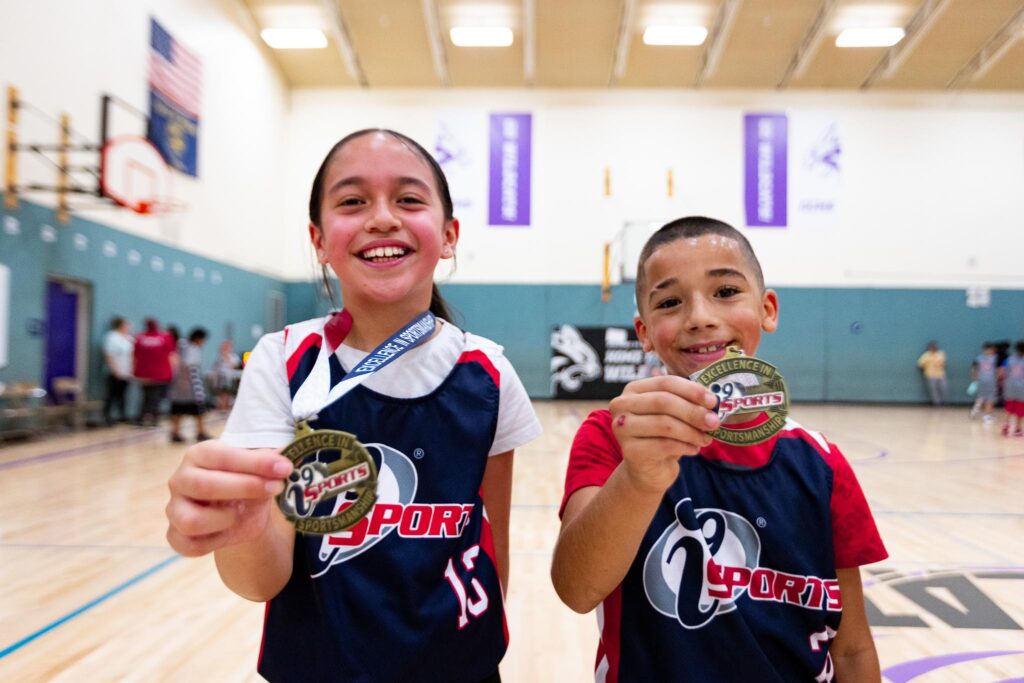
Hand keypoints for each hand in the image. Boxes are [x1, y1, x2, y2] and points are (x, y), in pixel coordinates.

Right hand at [166, 441, 292, 556]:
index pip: (222, 456)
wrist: (240, 512)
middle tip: (276, 488)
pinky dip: (216, 542)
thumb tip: (285, 458)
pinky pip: (190, 546)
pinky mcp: (175, 534)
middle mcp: (181, 479)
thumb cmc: (247, 482)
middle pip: (205, 486)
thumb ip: (270, 462)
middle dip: (245, 488)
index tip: (284, 468)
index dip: (255, 463)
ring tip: (241, 513)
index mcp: (200, 454)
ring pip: (192, 521)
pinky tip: (230, 531)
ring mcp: (174, 508)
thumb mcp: (260, 470)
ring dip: (225, 519)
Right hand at [609, 375, 719, 494]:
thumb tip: (712, 401)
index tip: (712, 401)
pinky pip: (664, 445)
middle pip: (663, 402)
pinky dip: (685, 446)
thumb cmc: (662, 436)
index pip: (665, 382)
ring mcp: (622, 428)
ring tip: (706, 439)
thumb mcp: (673, 415)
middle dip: (693, 412)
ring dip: (692, 432)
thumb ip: (687, 403)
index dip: (691, 390)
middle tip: (714, 422)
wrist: (647, 469)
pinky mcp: (629, 450)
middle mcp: (621, 405)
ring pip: (665, 424)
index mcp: (633, 390)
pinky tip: (694, 449)